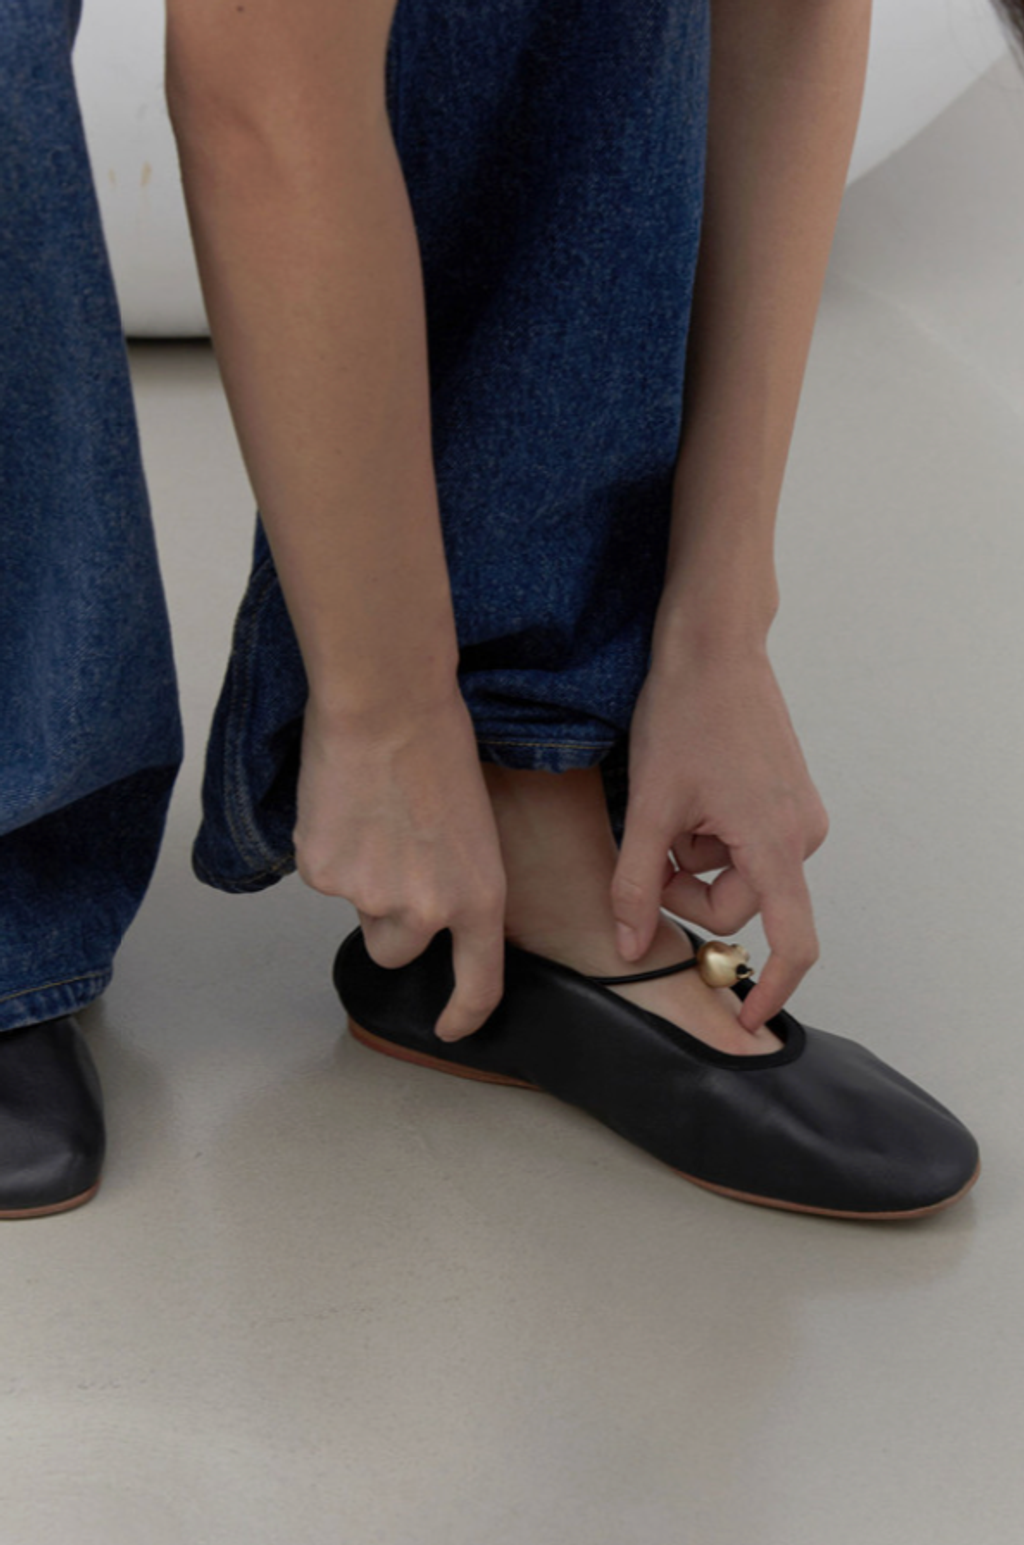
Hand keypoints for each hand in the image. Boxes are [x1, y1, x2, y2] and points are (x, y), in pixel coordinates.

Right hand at [293, 683, 506, 1039]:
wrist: (386, 705)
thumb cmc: (438, 743)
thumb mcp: (473, 825)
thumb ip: (452, 878)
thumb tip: (421, 900)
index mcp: (478, 897)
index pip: (478, 981)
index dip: (464, 1014)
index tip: (451, 1027)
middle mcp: (426, 911)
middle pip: (395, 952)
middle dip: (388, 920)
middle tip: (391, 857)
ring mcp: (369, 897)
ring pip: (355, 908)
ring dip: (357, 879)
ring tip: (370, 814)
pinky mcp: (322, 873)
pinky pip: (320, 873)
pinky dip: (327, 846)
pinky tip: (343, 801)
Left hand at [610, 646, 828, 1030]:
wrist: (714, 645)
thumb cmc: (684, 714)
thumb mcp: (648, 804)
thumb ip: (634, 882)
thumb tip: (627, 946)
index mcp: (775, 843)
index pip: (793, 941)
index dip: (772, 987)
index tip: (746, 1017)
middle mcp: (801, 834)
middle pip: (738, 904)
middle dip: (686, 889)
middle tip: (647, 847)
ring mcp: (798, 813)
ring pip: (736, 872)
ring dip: (695, 856)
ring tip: (670, 802)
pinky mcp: (788, 797)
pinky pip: (745, 842)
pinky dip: (710, 834)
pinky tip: (690, 791)